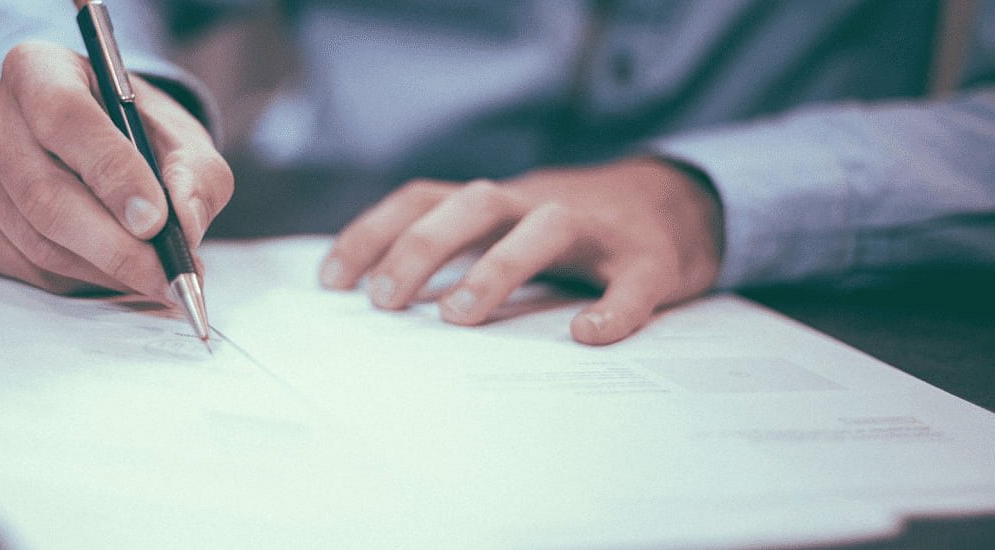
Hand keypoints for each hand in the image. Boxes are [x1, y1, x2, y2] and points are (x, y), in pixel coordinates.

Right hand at [0, 41, 232, 296]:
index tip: (155, 221)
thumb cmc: (139, 136)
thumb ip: (194, 177)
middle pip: (44, 193)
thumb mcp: (183, 141)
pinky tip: (113, 273)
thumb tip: (183, 226)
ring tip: (154, 277)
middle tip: (166, 275)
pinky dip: (77, 280)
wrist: (100, 148)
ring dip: (104, 270)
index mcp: (36, 69)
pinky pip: (24, 266)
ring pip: (37, 240)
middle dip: (115, 246)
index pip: (65, 118)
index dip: (112, 174)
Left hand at [319, 158, 723, 344]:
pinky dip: (612, 308)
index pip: (424, 199)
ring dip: (497, 266)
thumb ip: (456, 251)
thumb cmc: (572, 231)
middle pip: (474, 203)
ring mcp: (598, 229)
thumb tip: (378, 300)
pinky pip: (632, 282)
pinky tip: (588, 335)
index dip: (374, 232)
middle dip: (422, 246)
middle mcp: (539, 203)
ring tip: (458, 316)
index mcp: (498, 202)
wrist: (679, 204)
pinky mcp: (650, 260)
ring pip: (546, 227)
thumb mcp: (507, 228)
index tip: (331, 281)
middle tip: (384, 302)